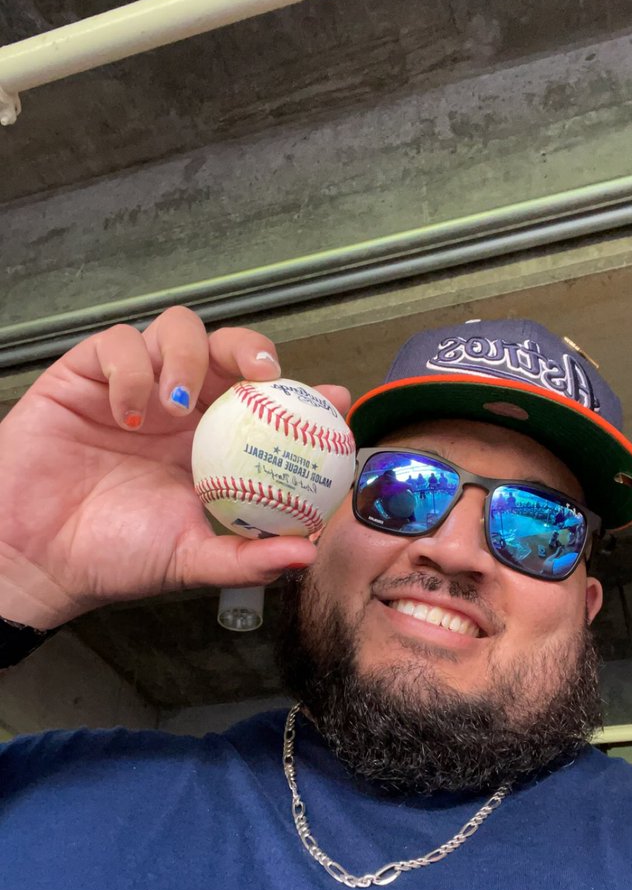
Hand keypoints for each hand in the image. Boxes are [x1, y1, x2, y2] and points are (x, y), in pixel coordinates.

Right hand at [0, 307, 350, 627]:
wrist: (37, 557)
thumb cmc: (114, 556)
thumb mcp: (190, 560)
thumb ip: (246, 558)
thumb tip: (305, 554)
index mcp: (213, 444)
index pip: (266, 402)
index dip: (302, 393)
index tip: (335, 400)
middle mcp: (180, 408)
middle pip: (228, 350)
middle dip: (252, 349)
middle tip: (263, 374)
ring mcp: (136, 385)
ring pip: (176, 330)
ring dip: (186, 355)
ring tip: (176, 403)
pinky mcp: (86, 375)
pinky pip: (116, 345)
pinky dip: (130, 369)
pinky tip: (129, 411)